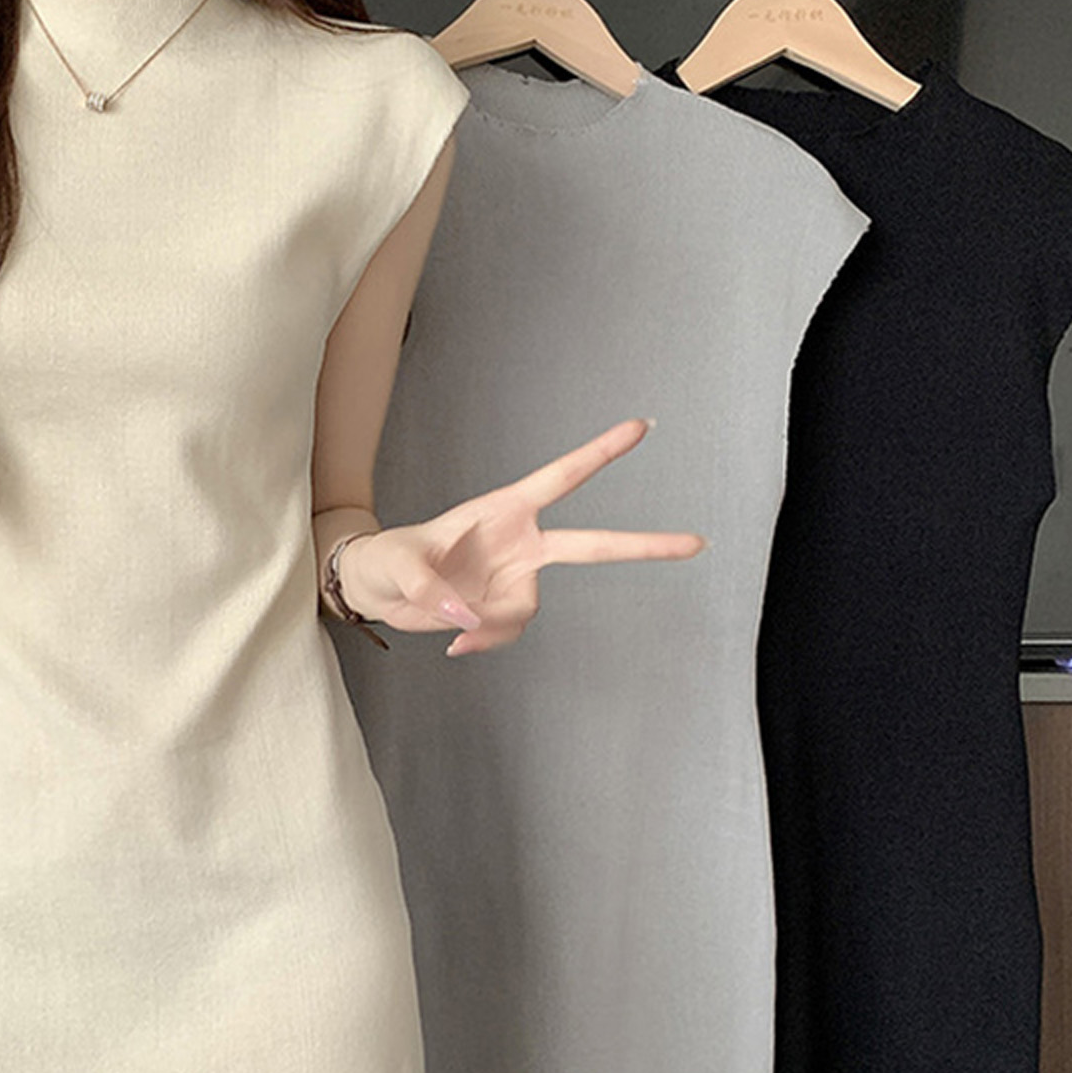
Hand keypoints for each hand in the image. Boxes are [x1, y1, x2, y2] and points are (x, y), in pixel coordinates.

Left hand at [339, 417, 706, 655]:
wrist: (374, 589)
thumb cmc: (384, 559)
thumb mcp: (398, 565)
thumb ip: (432, 590)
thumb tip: (467, 622)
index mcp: (503, 510)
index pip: (561, 478)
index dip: (600, 453)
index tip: (640, 427)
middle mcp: (519, 542)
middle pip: (593, 544)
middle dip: (644, 545)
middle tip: (697, 542)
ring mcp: (513, 578)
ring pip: (528, 611)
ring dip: (494, 627)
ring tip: (454, 630)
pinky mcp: (500, 609)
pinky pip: (508, 632)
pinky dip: (484, 642)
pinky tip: (455, 645)